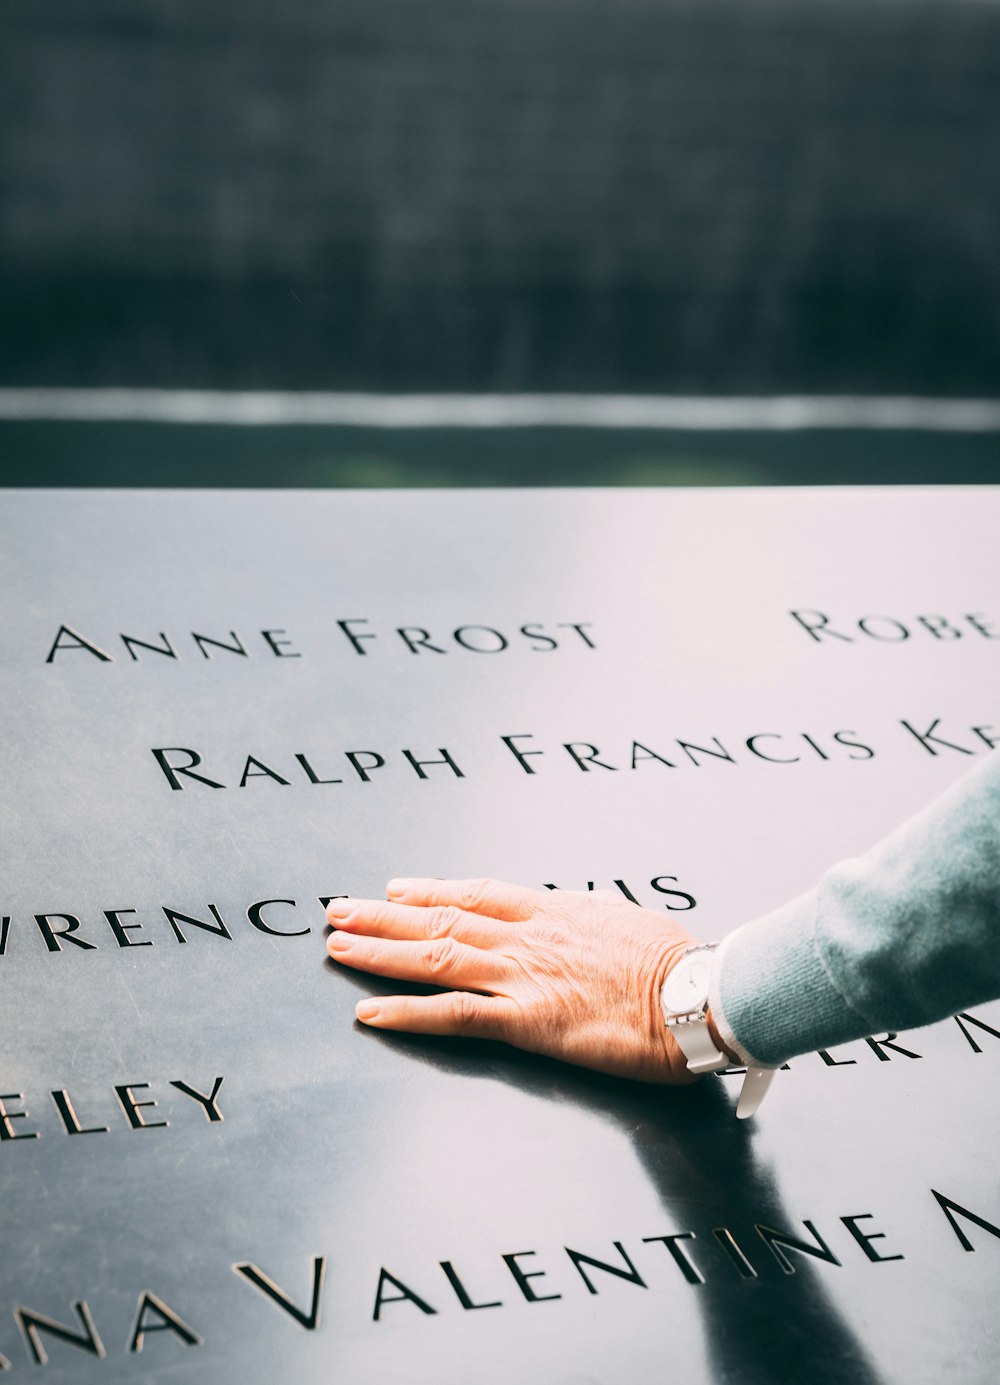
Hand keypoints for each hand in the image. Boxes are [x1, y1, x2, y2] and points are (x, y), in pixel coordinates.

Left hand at [326, 876, 705, 1083]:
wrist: (698, 995)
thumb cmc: (675, 963)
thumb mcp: (622, 920)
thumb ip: (583, 919)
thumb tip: (569, 918)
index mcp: (552, 910)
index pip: (475, 893)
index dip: (430, 889)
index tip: (394, 889)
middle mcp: (527, 936)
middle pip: (440, 918)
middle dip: (383, 916)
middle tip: (338, 910)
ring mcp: (522, 976)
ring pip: (434, 956)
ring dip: (379, 952)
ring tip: (336, 946)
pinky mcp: (526, 1020)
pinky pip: (454, 1015)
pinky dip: (406, 1012)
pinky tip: (369, 1010)